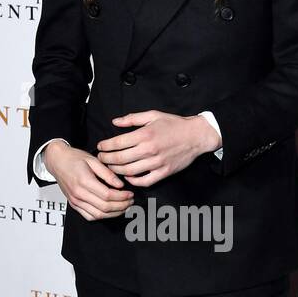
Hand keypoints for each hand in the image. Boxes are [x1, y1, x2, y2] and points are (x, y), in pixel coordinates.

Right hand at [44, 140, 133, 220]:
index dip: (122, 197)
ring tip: (124, 207)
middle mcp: (78, 193)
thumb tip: (120, 185)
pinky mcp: (74, 204)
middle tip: (130, 201)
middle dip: (121, 206)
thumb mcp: (93, 160)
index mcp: (84, 181)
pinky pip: (89, 216)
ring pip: (98, 214)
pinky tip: (110, 211)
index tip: (130, 194)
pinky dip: (102, 216)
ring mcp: (75, 201)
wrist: (57, 161)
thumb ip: (107, 173)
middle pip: (104, 207)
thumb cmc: (74, 158)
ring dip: (114, 213)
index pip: (107, 195)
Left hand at [96, 111, 219, 184]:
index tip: (100, 147)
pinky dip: (134, 181)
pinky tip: (128, 177)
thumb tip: (115, 122)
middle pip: (120, 159)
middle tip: (101, 158)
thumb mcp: (153, 115)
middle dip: (106, 159)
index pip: (117, 143)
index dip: (105, 146)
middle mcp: (149, 149)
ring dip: (116, 171)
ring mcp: (157, 163)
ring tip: (111, 167)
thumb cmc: (175, 124)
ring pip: (129, 171)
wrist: (196, 135)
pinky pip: (145, 181)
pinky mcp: (164, 172)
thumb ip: (132, 118)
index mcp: (145, 134)